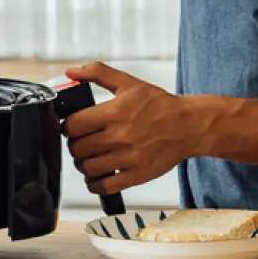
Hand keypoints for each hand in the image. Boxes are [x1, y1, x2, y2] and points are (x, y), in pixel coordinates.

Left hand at [61, 62, 203, 195]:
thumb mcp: (129, 82)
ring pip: (88, 168)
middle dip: (75, 145)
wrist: (189, 125)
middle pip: (78, 148)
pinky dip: (95, 184)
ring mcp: (129, 158)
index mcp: (115, 112)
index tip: (73, 127)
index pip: (74, 126)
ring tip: (89, 157)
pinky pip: (105, 186)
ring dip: (83, 163)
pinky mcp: (137, 175)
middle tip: (82, 142)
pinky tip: (97, 176)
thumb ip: (97, 73)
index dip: (68, 127)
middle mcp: (121, 136)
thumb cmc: (159, 104)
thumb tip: (70, 72)